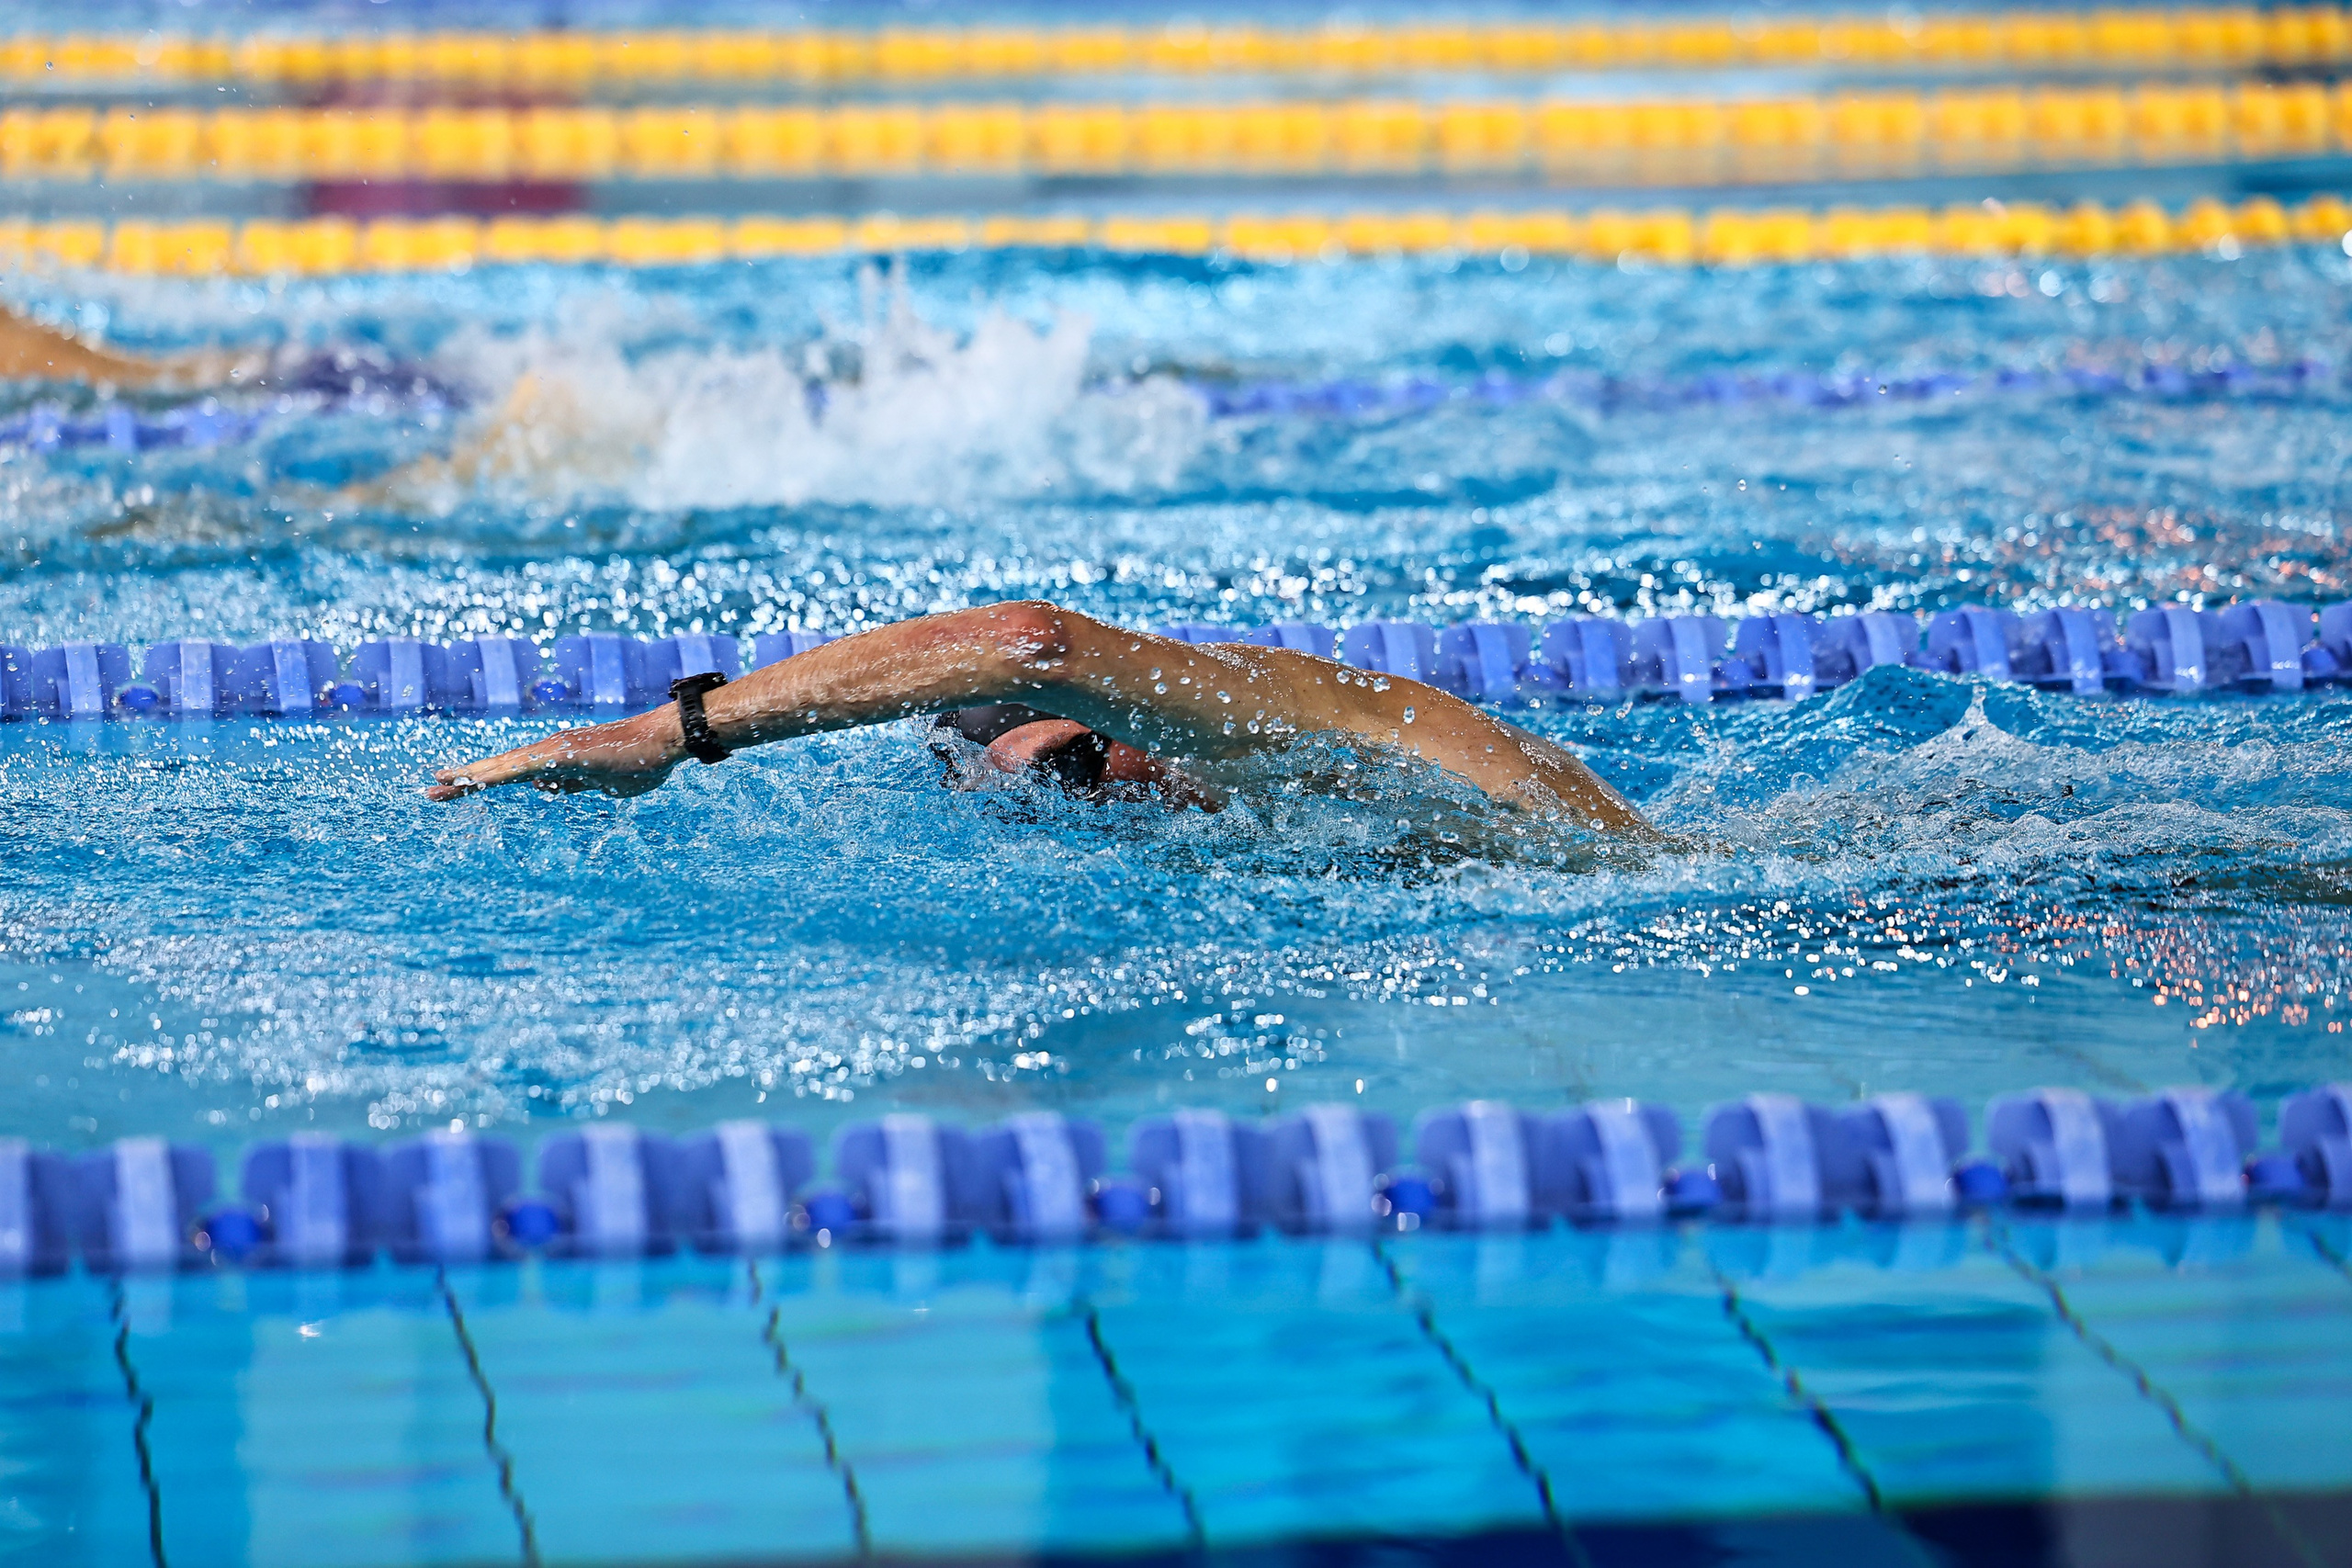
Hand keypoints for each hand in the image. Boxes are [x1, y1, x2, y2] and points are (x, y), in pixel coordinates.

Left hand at [426, 708, 684, 801]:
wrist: (662, 739)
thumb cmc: (639, 761)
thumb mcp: (599, 782)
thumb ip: (572, 783)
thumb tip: (547, 787)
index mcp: (557, 763)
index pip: (511, 775)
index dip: (481, 781)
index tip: (454, 787)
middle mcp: (549, 753)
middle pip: (499, 769)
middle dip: (465, 779)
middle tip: (431, 789)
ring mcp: (554, 752)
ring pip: (504, 767)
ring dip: (473, 776)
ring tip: (444, 782)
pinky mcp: (562, 755)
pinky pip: (523, 767)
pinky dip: (497, 774)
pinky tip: (478, 779)